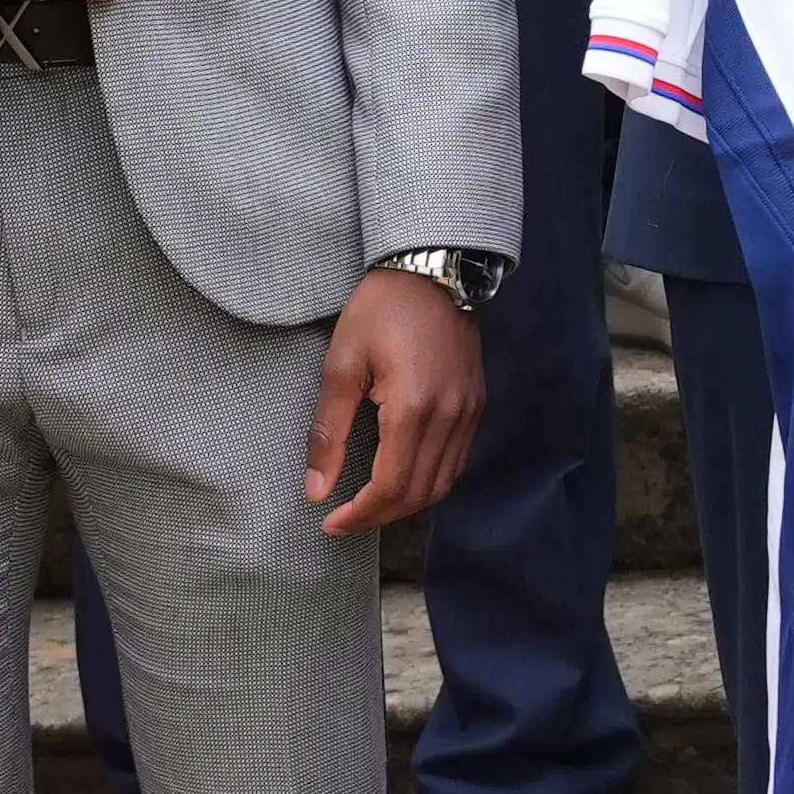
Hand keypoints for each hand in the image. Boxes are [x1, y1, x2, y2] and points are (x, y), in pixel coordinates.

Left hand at [307, 267, 485, 536]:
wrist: (433, 270)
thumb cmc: (382, 310)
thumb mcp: (341, 365)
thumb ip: (328, 433)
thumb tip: (317, 489)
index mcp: (413, 409)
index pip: (390, 486)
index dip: (359, 515)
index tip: (329, 523)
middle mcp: (449, 416)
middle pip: (420, 493)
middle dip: (379, 517)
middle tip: (344, 522)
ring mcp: (468, 411)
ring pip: (444, 482)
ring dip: (406, 502)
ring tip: (370, 505)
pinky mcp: (475, 403)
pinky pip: (457, 460)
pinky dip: (430, 480)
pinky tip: (402, 476)